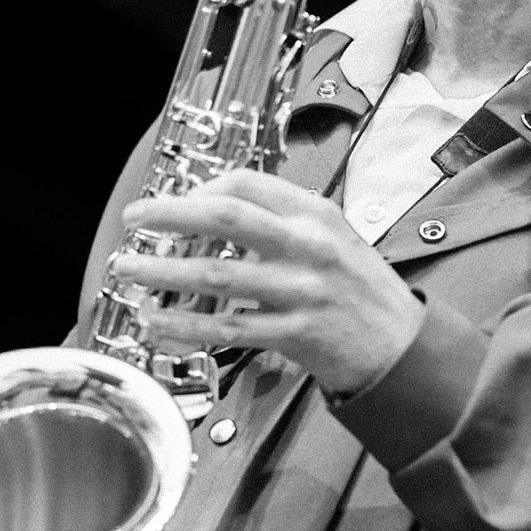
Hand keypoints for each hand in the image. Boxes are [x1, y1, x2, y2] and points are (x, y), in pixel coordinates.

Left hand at [112, 169, 425, 397]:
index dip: (199, 188)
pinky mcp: (296, 334)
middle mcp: (307, 246)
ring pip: (215, 276)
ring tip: (127, 269)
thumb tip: (212, 211)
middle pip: (224, 218)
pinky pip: (227, 328)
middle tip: (133, 219)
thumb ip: (280, 222)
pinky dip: (184, 325)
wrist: (403, 346)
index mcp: (314, 214)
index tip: (169, 202)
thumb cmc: (361, 290)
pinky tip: (156, 321)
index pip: (246, 184)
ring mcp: (301, 291)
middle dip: (168, 216)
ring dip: (162, 273)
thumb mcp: (332, 235)